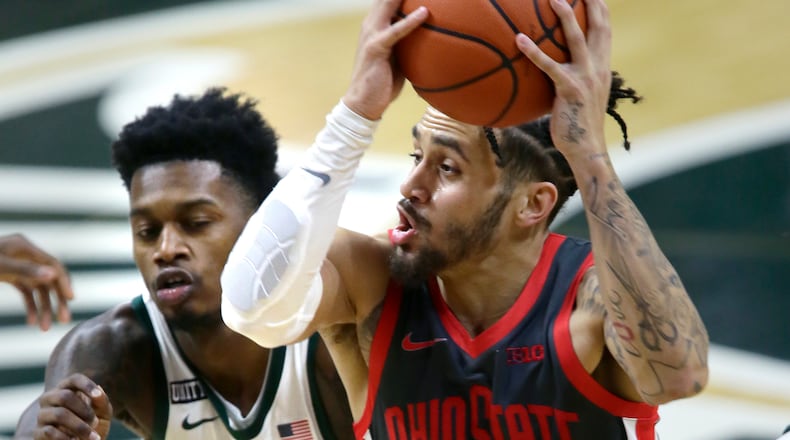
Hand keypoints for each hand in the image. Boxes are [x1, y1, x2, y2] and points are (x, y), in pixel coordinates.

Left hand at [0, 233, 73, 329]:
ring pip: (38, 288)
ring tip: (44, 328)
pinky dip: (30, 307)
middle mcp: (25, 255)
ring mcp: (18, 266)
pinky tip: (31, 322)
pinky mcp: (10, 276)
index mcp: (24, 247)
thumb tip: (53, 274)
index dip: (63, 282)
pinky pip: (26, 293)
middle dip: (56, 300)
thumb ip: (24, 269)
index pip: (52, 264)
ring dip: (44, 308)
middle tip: (63, 320)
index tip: (70, 300)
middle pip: (49, 278)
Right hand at [34, 374, 112, 439]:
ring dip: (79, 426)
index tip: (97, 396)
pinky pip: (49, 432)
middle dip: (84, 410)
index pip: (74, 379)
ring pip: (59, 414)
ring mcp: (42, 415)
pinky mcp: (37, 433)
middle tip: (95, 422)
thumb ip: (102, 402)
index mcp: (67, 389)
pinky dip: (67, 438)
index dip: (86, 385)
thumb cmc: (93, 425)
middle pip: (64, 396)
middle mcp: (51, 399)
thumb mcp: (102, 414)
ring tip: (92, 436)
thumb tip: (99, 391)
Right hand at [342, 0, 427, 119]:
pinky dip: (410, 21)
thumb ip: (410, 43)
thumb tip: (433, 38)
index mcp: (377, 23)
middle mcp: (371, 23)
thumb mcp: (400, 57)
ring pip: (389, 5)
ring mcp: (371, 34)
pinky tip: (424, 12)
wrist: (364, 104)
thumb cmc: (384, 82)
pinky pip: (395, 31)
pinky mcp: (375, 48)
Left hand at [516, 0, 611, 161]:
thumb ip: (573, 78)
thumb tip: (555, 70)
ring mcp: (586, 78)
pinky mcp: (570, 89)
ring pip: (577, 39)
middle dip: (592, 4)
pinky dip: (534, 52)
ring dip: (566, 17)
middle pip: (598, 27)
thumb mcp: (581, 96)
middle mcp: (598, 68)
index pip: (605, 31)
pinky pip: (550, 66)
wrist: (586, 149)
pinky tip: (519, 40)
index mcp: (602, 68)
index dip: (601, 10)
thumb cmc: (578, 125)